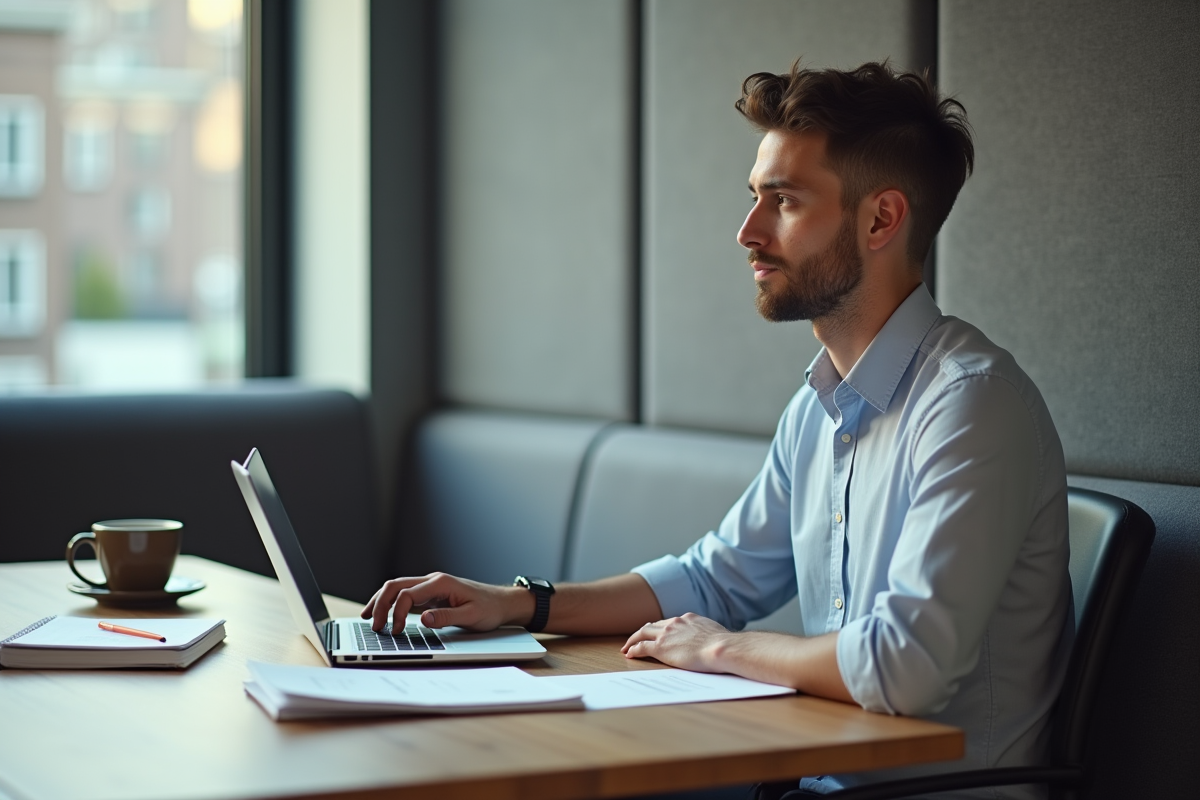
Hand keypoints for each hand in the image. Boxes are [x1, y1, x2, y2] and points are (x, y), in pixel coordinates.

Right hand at [360, 572, 531, 632]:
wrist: (501, 602)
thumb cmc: (489, 608)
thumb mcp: (471, 616)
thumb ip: (447, 617)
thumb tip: (424, 619)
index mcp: (440, 583)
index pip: (408, 594)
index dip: (398, 613)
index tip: (397, 631)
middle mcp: (432, 581)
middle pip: (396, 586)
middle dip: (380, 604)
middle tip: (373, 625)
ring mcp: (430, 586)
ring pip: (397, 588)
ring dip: (381, 601)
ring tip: (368, 618)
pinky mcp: (430, 594)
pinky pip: (404, 595)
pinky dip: (390, 603)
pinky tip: (382, 614)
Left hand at [621, 612, 733, 672]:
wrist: (720, 647)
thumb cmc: (724, 645)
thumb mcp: (715, 632)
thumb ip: (708, 633)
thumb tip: (713, 640)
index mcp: (688, 618)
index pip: (670, 622)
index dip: (660, 627)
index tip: (656, 630)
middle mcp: (675, 622)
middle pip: (653, 625)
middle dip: (643, 631)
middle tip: (636, 637)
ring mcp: (666, 634)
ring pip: (643, 633)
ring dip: (633, 639)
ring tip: (627, 646)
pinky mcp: (660, 647)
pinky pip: (641, 647)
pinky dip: (633, 649)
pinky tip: (629, 654)